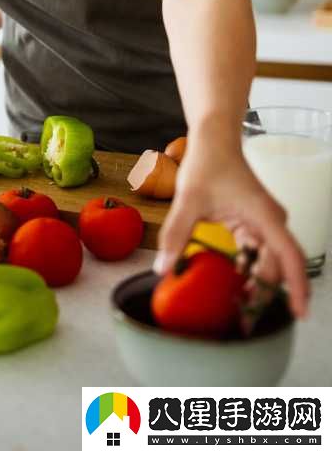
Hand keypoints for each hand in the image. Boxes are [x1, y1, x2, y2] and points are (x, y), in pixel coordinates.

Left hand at [153, 137, 309, 319]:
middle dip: (265, 294)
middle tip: (244, 322)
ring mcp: (265, 224)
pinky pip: (256, 254)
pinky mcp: (254, 225)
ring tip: (237, 310)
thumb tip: (162, 268)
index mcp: (264, 216)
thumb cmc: (208, 162)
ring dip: (255, 284)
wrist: (213, 139)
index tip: (298, 313)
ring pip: (267, 263)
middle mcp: (271, 222)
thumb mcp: (188, 199)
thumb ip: (175, 234)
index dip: (297, 287)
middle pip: (277, 266)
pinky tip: (232, 284)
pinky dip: (247, 270)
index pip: (290, 256)